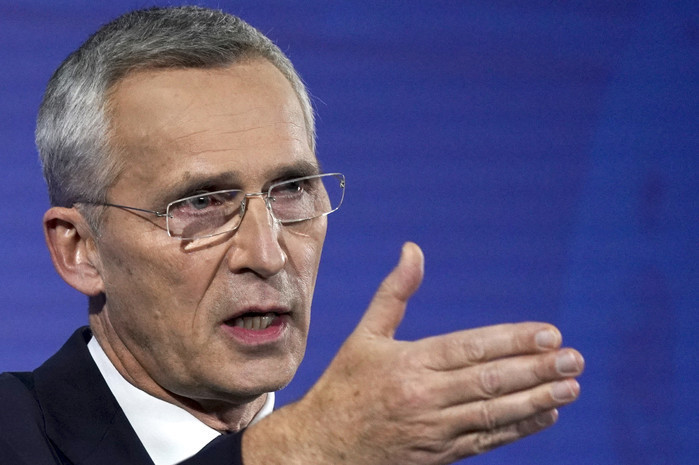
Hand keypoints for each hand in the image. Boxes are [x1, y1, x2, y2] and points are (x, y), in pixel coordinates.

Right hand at [244, 242, 583, 464]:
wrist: (323, 448)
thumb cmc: (345, 385)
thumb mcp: (365, 336)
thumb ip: (394, 293)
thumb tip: (413, 249)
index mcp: (408, 363)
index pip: (470, 348)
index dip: (512, 341)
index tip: (549, 333)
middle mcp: (424, 397)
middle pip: (490, 381)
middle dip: (536, 369)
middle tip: (574, 358)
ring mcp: (434, 430)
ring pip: (494, 413)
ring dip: (537, 400)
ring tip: (571, 386)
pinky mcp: (441, 455)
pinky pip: (486, 441)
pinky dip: (518, 429)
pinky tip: (545, 415)